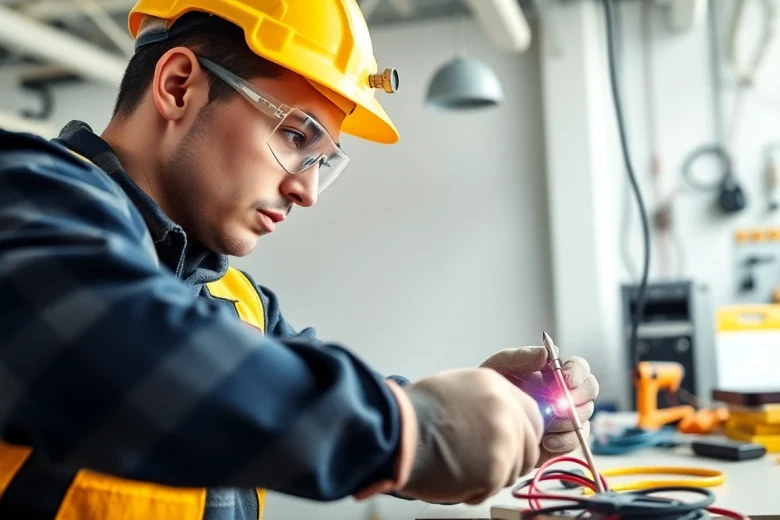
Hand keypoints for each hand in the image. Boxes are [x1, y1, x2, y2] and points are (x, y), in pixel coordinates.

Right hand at [397, 368, 543, 504]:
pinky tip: (454, 477)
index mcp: (495, 385)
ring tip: (460, 467)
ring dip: (492, 476)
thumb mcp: (454, 388)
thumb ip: (485, 401)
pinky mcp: (495, 466)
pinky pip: (495, 488)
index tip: (514, 446)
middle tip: (481, 463)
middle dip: (510, 460)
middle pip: (529, 447)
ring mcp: (503, 438)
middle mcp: (505, 408)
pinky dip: (476, 490)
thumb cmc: (413, 414)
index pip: (532, 415)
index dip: (523, 435)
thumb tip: (499, 418)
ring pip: (515, 470)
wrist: (395, 433)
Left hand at [480, 346, 598, 464]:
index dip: (577, 372)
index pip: (579, 366)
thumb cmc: (492, 389)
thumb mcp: (499, 367)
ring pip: (584, 415)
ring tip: (544, 424)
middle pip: (590, 389)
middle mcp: (565, 392)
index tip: (566, 380)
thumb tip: (545, 353)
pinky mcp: (564, 439)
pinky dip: (564, 441)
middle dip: (578, 397)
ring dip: (567, 421)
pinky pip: (576, 440)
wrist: (484, 421)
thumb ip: (519, 357)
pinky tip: (546, 441)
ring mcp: (567, 416)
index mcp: (554, 371)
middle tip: (557, 406)